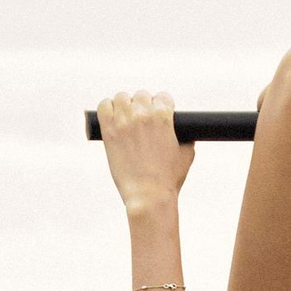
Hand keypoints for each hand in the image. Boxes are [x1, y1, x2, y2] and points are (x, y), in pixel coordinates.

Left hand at [96, 91, 194, 215]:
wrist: (148, 195)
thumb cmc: (169, 179)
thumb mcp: (187, 155)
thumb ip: (187, 138)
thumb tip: (185, 132)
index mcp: (163, 117)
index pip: (162, 97)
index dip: (163, 105)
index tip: (160, 113)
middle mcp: (143, 115)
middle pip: (142, 95)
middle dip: (144, 105)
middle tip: (142, 119)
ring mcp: (124, 122)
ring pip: (122, 98)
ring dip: (125, 105)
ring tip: (126, 117)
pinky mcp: (109, 132)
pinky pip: (103, 107)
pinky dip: (108, 109)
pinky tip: (112, 118)